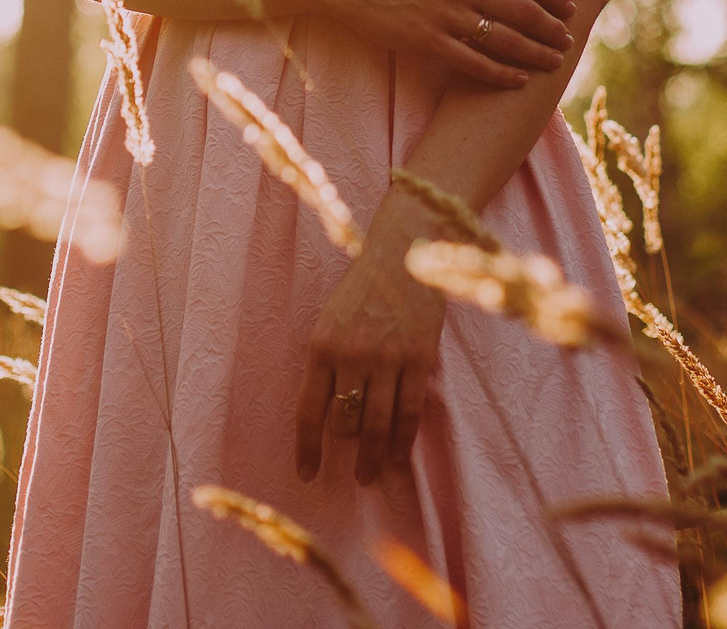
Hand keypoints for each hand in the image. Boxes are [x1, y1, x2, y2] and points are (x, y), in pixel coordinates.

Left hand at [296, 218, 446, 484]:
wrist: (404, 251)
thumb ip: (327, 365)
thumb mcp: (331, 321)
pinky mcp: (419, 357)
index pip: (308, 410)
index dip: (307, 448)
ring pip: (378, 424)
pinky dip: (403, 438)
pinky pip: (409, 411)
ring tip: (371, 476)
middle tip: (355, 474)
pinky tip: (399, 455)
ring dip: (374, 457)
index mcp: (320, 345)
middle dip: (349, 451)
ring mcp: (387, 357)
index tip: (307, 474)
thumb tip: (329, 416)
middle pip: (346, 422)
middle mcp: (350, 354)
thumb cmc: (364, 288)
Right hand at [310, 0, 577, 89]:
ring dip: (535, 54)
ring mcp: (444, 14)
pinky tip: (518, 80)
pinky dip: (501, 74)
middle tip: (568, 41)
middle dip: (552, 30)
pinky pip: (474, 63)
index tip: (571, 9)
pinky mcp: (426, 41)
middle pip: (524, 12)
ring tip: (553, 63)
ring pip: (505, 40)